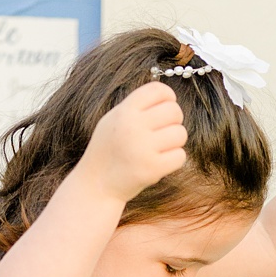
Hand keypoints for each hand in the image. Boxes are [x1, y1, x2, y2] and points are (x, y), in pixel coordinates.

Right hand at [81, 81, 187, 202]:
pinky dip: (173, 160)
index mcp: (123, 112)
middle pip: (174, 111)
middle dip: (173, 121)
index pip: (158, 90)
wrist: (95, 186)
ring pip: (180, 134)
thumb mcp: (113, 121)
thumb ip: (136, 106)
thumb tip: (168, 97)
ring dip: (174, 142)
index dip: (168, 97)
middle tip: (161, 133)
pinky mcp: (151, 169)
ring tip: (158, 149)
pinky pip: (180, 156)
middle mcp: (132, 127)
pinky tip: (158, 163)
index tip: (164, 108)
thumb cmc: (108, 151)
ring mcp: (142, 149)